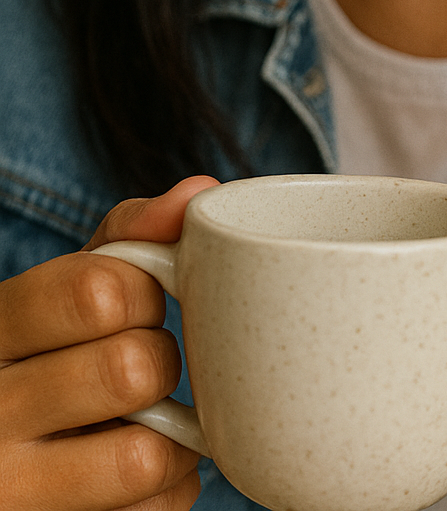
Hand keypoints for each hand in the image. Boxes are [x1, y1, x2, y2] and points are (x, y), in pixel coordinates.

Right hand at [0, 177, 216, 510]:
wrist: (3, 458)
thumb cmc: (49, 351)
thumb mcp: (63, 288)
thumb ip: (125, 237)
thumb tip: (198, 195)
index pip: (96, 291)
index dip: (143, 290)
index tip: (134, 302)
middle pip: (130, 369)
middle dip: (159, 359)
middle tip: (141, 364)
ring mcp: (12, 491)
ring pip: (144, 455)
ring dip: (173, 431)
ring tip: (146, 418)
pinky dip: (169, 487)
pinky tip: (137, 469)